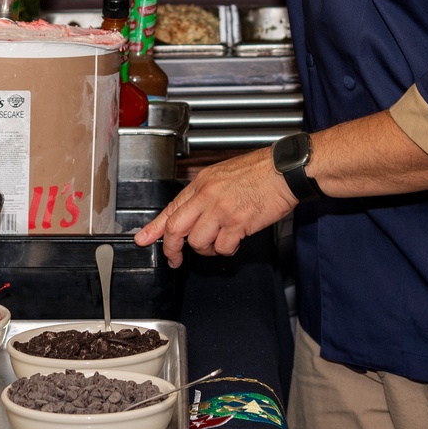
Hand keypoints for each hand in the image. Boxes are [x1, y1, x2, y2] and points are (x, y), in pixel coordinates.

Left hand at [134, 148, 296, 267]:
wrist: (284, 170)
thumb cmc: (260, 170)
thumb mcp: (223, 175)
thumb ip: (205, 194)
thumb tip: (191, 213)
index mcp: (202, 183)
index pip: (171, 208)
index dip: (154, 228)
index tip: (143, 239)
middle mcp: (207, 196)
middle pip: (175, 229)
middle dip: (171, 248)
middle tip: (174, 258)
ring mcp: (221, 210)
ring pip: (198, 242)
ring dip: (207, 249)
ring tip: (219, 241)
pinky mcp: (238, 223)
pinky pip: (222, 248)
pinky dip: (227, 250)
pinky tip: (235, 240)